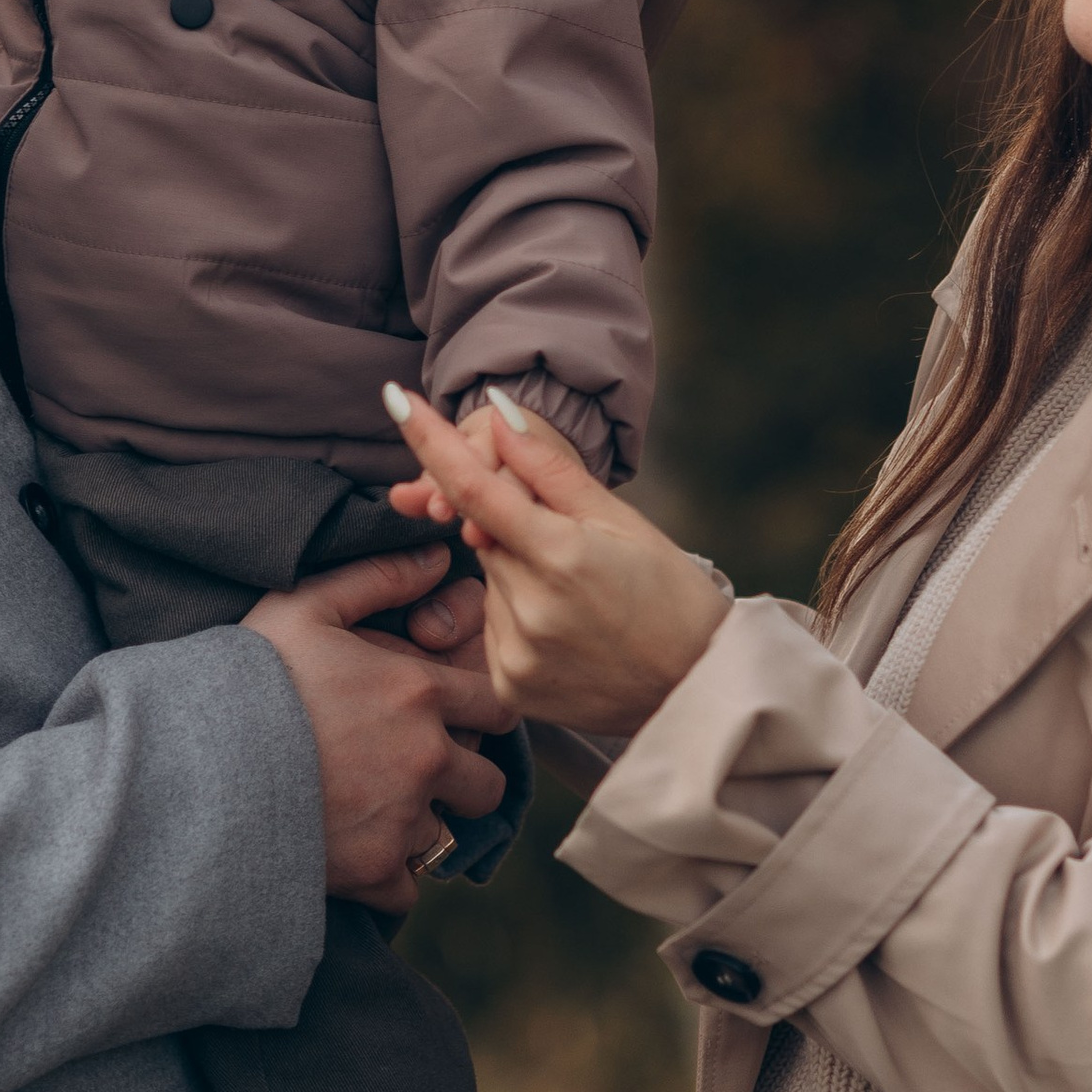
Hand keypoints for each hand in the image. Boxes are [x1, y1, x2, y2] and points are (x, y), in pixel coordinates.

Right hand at [242, 550, 516, 911]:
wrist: (196, 765)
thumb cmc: (247, 678)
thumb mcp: (302, 607)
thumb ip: (375, 577)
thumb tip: (433, 556)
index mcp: (418, 694)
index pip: (498, 707)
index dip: (482, 715)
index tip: (455, 720)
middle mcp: (425, 759)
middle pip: (488, 784)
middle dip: (464, 781)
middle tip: (419, 774)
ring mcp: (402, 820)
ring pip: (445, 836)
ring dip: (418, 828)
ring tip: (372, 813)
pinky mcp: (374, 872)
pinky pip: (407, 887)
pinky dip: (388, 878)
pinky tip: (355, 854)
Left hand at [383, 385, 727, 728]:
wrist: (698, 692)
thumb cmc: (671, 596)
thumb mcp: (623, 521)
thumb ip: (551, 471)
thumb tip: (496, 420)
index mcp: (562, 555)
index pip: (473, 485)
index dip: (429, 439)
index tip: (394, 398)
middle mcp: (530, 608)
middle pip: (486, 534)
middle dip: (513, 526)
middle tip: (574, 550)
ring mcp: (517, 655)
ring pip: (491, 582)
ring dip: (519, 575)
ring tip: (581, 601)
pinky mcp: (511, 689)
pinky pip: (494, 629)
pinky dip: (520, 618)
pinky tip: (567, 632)